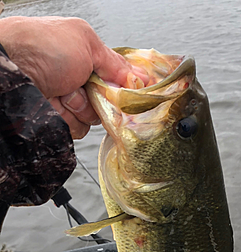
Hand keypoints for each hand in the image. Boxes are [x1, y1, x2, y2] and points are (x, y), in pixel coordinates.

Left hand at [0, 16, 138, 138]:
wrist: (11, 70)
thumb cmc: (44, 46)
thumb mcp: (86, 43)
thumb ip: (115, 63)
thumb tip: (138, 78)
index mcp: (87, 56)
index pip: (118, 75)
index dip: (127, 84)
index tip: (133, 89)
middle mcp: (79, 79)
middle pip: (110, 100)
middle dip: (103, 97)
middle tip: (88, 85)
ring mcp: (69, 100)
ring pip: (95, 118)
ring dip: (84, 108)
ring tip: (65, 92)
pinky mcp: (59, 119)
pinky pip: (79, 129)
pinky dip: (71, 119)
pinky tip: (58, 104)